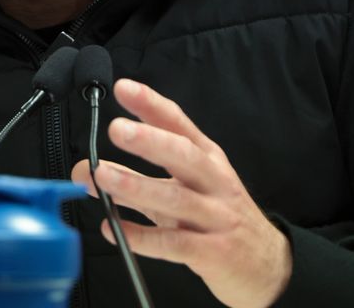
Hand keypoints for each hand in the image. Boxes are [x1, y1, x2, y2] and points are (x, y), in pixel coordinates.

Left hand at [71, 79, 291, 307]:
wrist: (267, 265)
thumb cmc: (219, 219)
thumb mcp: (183, 191)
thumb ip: (134, 180)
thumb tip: (85, 170)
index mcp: (208, 159)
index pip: (179, 124)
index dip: (152, 105)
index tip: (123, 88)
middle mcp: (214, 181)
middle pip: (183, 155)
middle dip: (149, 140)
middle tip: (116, 129)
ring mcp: (216, 217)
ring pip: (176, 198)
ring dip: (136, 186)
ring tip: (102, 175)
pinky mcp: (214, 252)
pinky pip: (174, 244)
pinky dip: (142, 237)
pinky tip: (114, 229)